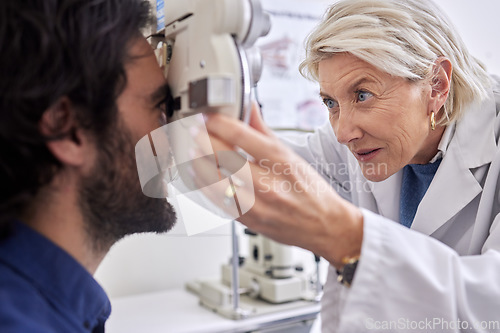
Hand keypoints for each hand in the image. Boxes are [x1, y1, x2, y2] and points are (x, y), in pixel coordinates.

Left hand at [197, 104, 363, 267]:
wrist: (326, 227)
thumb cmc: (312, 192)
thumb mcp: (292, 155)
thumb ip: (264, 131)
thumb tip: (249, 106)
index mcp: (281, 163)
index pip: (243, 136)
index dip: (219, 123)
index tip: (207, 117)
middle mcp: (269, 185)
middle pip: (225, 158)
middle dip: (203, 141)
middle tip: (192, 130)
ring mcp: (257, 206)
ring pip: (215, 183)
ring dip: (197, 164)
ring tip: (190, 151)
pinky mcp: (248, 221)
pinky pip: (218, 202)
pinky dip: (203, 186)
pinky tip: (197, 175)